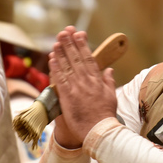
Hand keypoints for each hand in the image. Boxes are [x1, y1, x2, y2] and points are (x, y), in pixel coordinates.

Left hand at [49, 27, 117, 148]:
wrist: (99, 131)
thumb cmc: (106, 115)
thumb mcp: (111, 96)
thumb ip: (109, 81)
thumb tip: (109, 69)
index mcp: (97, 80)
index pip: (89, 58)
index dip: (82, 45)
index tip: (79, 34)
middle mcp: (86, 81)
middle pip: (76, 58)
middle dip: (70, 44)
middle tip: (65, 31)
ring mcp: (76, 88)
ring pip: (67, 66)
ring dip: (61, 52)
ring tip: (56, 41)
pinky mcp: (67, 97)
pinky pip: (60, 80)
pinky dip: (55, 68)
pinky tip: (51, 59)